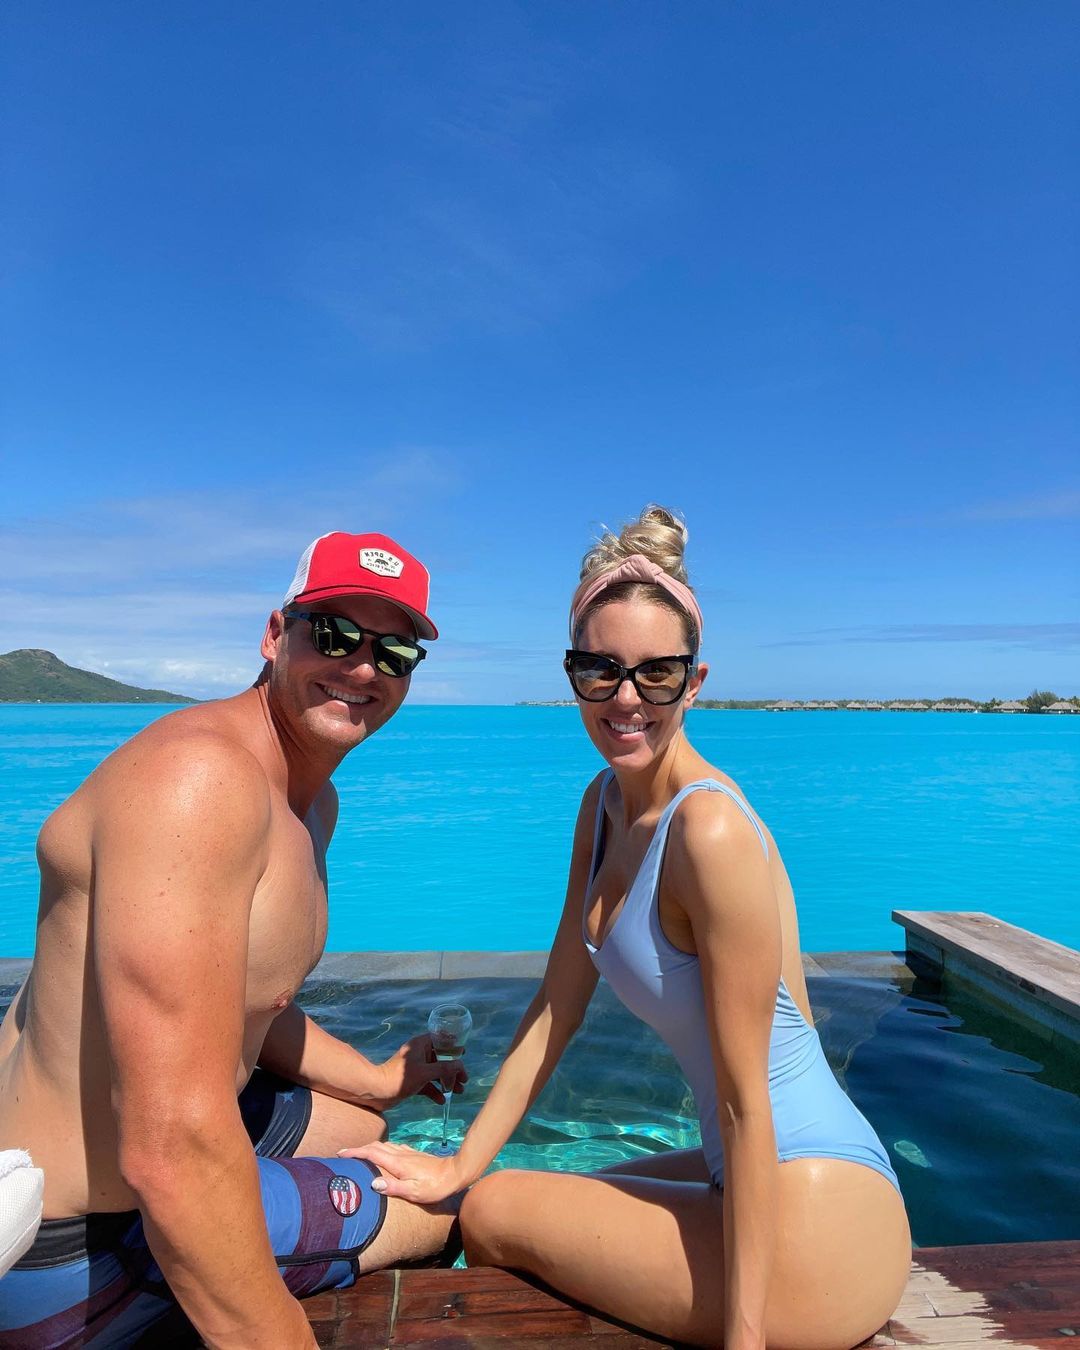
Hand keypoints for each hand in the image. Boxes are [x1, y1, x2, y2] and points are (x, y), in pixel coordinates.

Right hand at [338, 1139, 466, 1204]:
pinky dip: (382, 1147)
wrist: (455, 1173)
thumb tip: (373, 1183)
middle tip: (345, 1154)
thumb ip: (393, 1187)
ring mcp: (407, 1152)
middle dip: (359, 1148)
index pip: (372, 1153)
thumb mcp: (414, 1192)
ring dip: (369, 1147)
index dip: (355, 1152)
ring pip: (384, 1145)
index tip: (341, 1153)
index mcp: (398, 1163)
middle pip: (375, 1146)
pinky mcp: (413, 1153)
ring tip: (360, 1154)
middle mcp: (400, 1154)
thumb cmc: (435, 1187)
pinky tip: (384, 1152)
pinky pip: (393, 1146)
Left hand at [369, 1034, 466, 1109]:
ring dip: (447, 1082)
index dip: (453, 1046)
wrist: (377, 1092)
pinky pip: (427, 1083)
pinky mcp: (411, 1080)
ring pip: (435, 1072)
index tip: (463, 1053)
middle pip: (441, 1059)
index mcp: (420, 1044)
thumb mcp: (426, 1072)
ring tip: (458, 1092)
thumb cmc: (401, 1078)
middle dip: (453, 1070)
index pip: (440, 1040)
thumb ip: (445, 1069)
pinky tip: (442, 1100)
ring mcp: (415, 1067)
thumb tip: (460, 1066)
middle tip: (464, 1080)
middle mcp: (418, 1053)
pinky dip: (435, 1090)